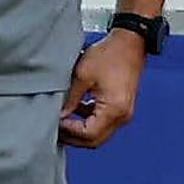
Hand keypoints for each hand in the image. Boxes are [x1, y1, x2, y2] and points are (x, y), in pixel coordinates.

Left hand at [58, 29, 146, 147]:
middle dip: (73, 136)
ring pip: (98, 133)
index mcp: (114, 110)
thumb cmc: (109, 55)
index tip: (54, 122)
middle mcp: (122, 116)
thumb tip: (59, 114)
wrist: (129, 43)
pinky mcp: (120, 107)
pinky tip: (74, 109)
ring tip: (61, 120)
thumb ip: (70, 98)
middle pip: (95, 140)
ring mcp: (123, 113)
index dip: (69, 131)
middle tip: (55, 128)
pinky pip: (102, 122)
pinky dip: (87, 120)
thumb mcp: (82, 75)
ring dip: (80, 129)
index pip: (89, 134)